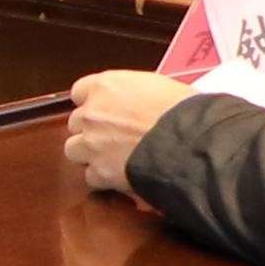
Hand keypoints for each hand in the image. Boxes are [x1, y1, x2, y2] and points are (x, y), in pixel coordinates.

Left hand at [63, 71, 189, 195]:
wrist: (190, 143)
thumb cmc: (183, 111)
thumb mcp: (158, 87)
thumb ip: (134, 95)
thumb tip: (137, 103)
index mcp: (105, 86)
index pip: (80, 92)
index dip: (93, 103)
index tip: (104, 110)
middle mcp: (91, 113)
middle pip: (76, 122)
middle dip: (91, 129)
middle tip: (113, 136)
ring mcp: (91, 144)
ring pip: (74, 150)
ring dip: (90, 154)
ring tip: (114, 158)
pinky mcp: (99, 172)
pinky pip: (91, 177)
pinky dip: (104, 178)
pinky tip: (122, 176)